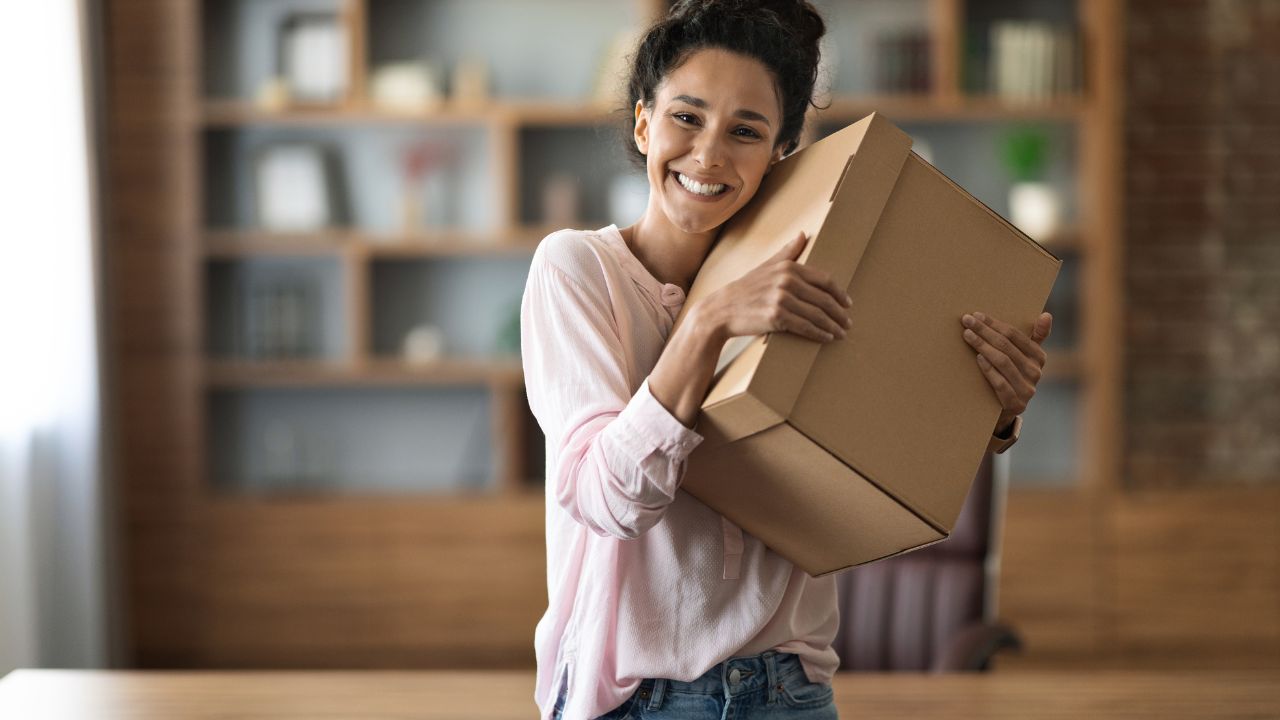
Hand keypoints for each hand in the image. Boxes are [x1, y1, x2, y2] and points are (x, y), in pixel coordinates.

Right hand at [697, 232, 851, 344]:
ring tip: (840, 333)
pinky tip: (826, 338)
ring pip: (817, 315)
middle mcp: (786, 281)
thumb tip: (802, 234)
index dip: (839, 293)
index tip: (847, 303)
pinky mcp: (776, 317)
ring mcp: (781, 299)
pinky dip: (818, 334)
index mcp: (788, 267)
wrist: (721, 310)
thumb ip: (787, 252)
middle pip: (824, 299)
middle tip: (847, 322)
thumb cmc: (745, 289)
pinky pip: (805, 327)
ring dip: (832, 326)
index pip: (824, 280)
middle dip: (839, 313)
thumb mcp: (766, 267)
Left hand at [961, 311, 1051, 435]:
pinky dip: (988, 369)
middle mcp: (1036, 372)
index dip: (995, 324)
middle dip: (984, 331)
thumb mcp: (1024, 357)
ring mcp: (1027, 389)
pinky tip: (978, 358)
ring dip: (983, 346)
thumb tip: (1046, 315)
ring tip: (967, 335)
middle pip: (1006, 346)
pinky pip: (1000, 383)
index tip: (976, 315)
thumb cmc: (1012, 375)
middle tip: (966, 321)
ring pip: (1003, 362)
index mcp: (1039, 357)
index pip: (1015, 335)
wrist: (1006, 411)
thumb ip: (1035, 336)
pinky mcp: (1016, 404)